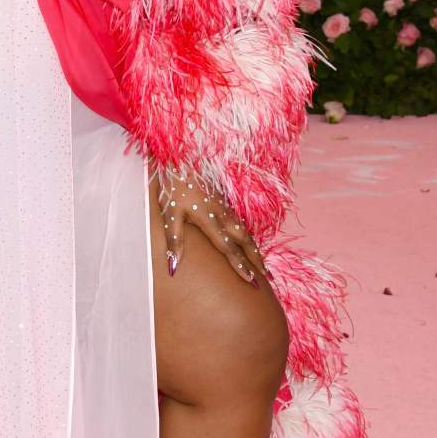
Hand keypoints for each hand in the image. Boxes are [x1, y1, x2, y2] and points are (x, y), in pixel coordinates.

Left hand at [157, 168, 265, 285]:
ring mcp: (225, 206)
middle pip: (245, 240)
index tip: (252, 282)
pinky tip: (248, 243)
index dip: (240, 266)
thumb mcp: (169, 213)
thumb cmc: (173, 186)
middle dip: (257, 260)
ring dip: (255, 249)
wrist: (182, 155)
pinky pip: (240, 223)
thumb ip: (174, 240)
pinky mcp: (224, 200)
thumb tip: (173, 266)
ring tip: (262, 265)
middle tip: (267, 278)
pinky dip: (248, 236)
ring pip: (245, 231)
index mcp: (210, 219)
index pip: (228, 248)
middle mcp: (222, 214)